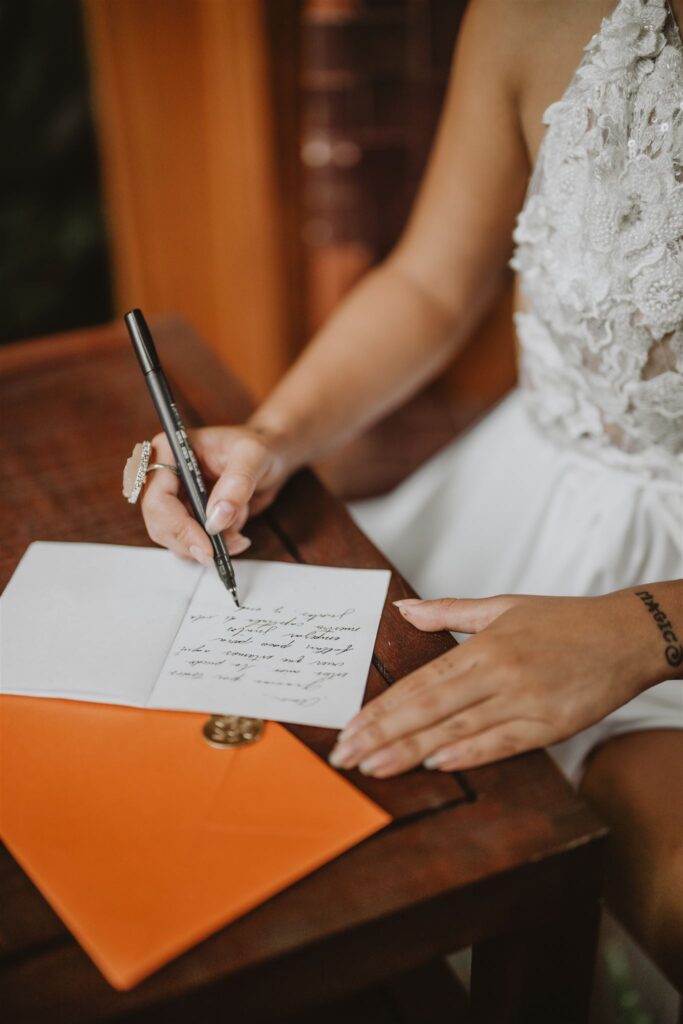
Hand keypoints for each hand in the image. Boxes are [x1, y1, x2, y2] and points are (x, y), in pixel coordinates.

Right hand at [140, 426, 290, 563]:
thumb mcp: (253, 457)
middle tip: (220, 552)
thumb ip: (236, 485)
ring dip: (204, 546)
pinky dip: (210, 546)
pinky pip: (188, 541)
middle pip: (159, 522)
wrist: (270, 456)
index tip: (206, 546)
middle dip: (191, 541)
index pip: (158, 497)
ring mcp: (174, 496)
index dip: (178, 526)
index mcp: (169, 450)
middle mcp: (164, 474)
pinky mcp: (186, 514)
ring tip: (237, 538)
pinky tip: (233, 536)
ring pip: (172, 537)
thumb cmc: (258, 446)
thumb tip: (216, 519)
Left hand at [329, 591, 659, 775]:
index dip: (382, 707)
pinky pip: (503, 743)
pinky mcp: (552, 724)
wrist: (628, 634)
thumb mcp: (504, 606)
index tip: (349, 727)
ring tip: (374, 768)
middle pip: (429, 707)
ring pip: (457, 728)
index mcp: (484, 645)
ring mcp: (525, 699)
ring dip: (412, 750)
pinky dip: (470, 754)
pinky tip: (437, 764)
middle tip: (345, 756)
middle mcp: (499, 672)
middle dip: (382, 734)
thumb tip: (402, 610)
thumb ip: (449, 612)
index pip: (420, 681)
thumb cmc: (564, 621)